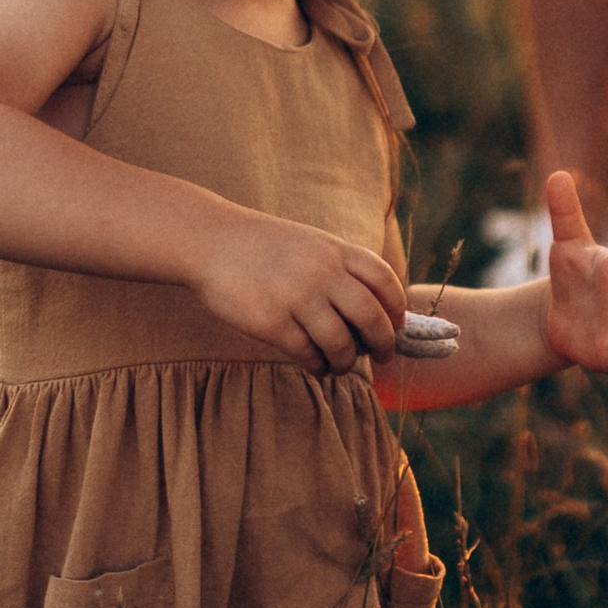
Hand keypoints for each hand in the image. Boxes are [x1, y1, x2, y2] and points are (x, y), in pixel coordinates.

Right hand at [198, 212, 406, 374]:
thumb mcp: (309, 243)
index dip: (397, 307)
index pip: (384, 280)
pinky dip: (317, 366)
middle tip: (382, 356)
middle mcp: (322, 272)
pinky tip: (314, 366)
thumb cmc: (262, 246)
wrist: (211, 241)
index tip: (397, 324)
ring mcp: (298, 297)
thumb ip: (338, 268)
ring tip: (339, 365)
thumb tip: (371, 312)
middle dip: (383, 343)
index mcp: (335, 251)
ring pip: (341, 343)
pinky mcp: (272, 322)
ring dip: (345, 361)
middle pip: (371, 317)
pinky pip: (307, 354)